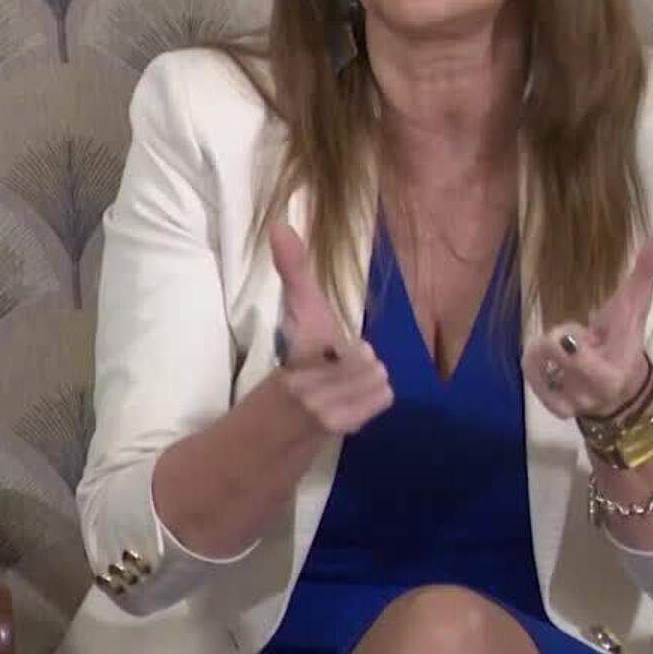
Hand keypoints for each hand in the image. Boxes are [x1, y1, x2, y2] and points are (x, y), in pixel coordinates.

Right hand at [268, 224, 393, 435]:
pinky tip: (354, 397)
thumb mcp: (296, 314)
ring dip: (369, 376)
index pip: (321, 330)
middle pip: (364, 358)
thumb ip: (294, 271)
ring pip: (377, 377)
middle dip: (359, 357)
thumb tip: (281, 225)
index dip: (344, 340)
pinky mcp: (340, 428)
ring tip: (347, 379)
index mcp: (295, 350)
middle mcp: (306, 384)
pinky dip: (374, 396)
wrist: (270, 428)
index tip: (352, 343)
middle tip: (340, 363)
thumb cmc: (293, 359)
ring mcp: (323, 411)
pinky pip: (382, 397)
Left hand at [523, 224, 652, 419]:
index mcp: (611, 371)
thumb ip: (650, 268)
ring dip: (551, 348)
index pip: (575, 348)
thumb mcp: (635, 305)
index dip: (570, 338)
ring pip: (536, 355)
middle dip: (563, 334)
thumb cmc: (624, 339)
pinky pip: (528, 370)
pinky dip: (540, 364)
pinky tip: (559, 366)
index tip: (580, 334)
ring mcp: (568, 401)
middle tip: (584, 340)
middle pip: (549, 347)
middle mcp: (588, 391)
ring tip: (574, 353)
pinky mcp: (550, 405)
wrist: (622, 394)